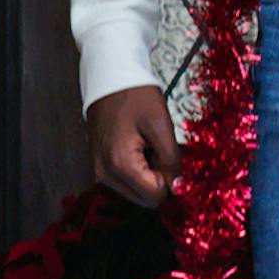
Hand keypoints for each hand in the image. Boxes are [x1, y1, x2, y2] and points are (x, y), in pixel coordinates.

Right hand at [86, 86, 178, 207]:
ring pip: (136, 192)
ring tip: (147, 145)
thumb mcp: (161, 125)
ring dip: (149, 174)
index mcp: (120, 165)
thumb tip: (178, 188)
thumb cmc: (136, 97)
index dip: (170, 179)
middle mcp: (105, 176)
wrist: (111, 80)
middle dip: (159, 179)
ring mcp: (100, 173)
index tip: (170, 155)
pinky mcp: (100, 167)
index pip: (155, 197)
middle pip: (144, 199)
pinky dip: (138, 169)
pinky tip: (138, 147)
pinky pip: (126, 181)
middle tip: (158, 149)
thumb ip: (171, 160)